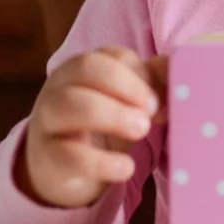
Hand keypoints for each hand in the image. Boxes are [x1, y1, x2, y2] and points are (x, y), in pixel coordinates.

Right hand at [16, 47, 167, 207]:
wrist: (60, 167)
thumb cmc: (102, 122)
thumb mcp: (128, 100)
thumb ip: (153, 82)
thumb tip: (177, 70)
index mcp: (84, 66)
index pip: (112, 55)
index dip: (141, 74)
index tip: (159, 99)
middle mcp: (61, 85)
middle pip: (87, 67)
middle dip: (126, 86)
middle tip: (151, 112)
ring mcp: (49, 119)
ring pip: (71, 104)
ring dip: (113, 115)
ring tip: (142, 130)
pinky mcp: (47, 157)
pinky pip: (68, 155)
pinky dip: (101, 162)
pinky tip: (125, 168)